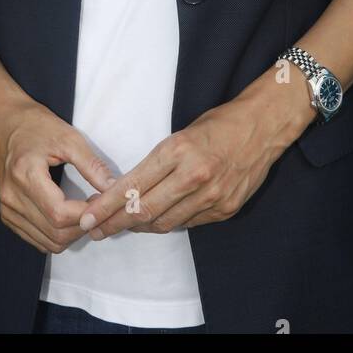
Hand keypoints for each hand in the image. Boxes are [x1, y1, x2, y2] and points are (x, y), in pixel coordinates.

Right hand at [0, 90, 116, 254]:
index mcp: (25, 175)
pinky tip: (68, 217)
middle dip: (83, 226)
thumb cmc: (36, 125)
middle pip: (55, 233)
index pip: (59, 214)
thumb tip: (113, 188)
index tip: (102, 201)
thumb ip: (91, 165)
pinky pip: (36, 240)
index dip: (86, 214)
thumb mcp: (68, 137)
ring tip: (84, 211)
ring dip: (72, 234)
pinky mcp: (7, 215)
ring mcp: (7, 209)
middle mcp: (11, 197)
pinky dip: (57, 235)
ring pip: (47, 242)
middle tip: (97, 206)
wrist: (4, 123)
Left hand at [79, 76, 313, 239]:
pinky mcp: (226, 209)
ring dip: (141, 226)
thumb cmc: (218, 124)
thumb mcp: (181, 133)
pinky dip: (170, 222)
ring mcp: (212, 196)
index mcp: (178, 150)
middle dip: (116, 223)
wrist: (263, 126)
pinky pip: (189, 224)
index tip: (89, 215)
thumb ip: (159, 163)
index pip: (134, 186)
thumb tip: (130, 189)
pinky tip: (158, 219)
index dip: (107, 205)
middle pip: (145, 211)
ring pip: (166, 223)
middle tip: (96, 229)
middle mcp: (194, 176)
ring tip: (124, 224)